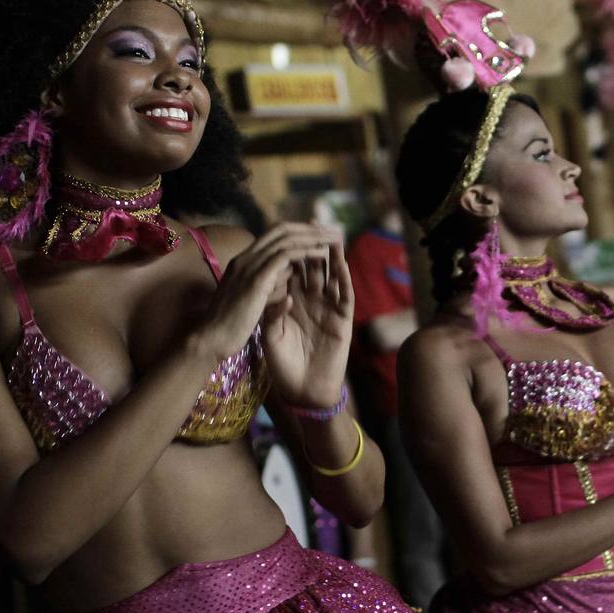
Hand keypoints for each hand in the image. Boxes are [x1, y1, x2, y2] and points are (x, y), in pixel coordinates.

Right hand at [195, 225, 333, 362]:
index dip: (298, 231)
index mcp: (243, 261)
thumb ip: (268, 280)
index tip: (318, 234)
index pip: (273, 234)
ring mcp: (249, 266)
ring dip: (312, 236)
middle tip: (332, 229)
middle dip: (309, 228)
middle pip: (281, 229)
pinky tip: (323, 254)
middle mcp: (245, 257)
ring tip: (334, 237)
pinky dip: (306, 252)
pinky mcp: (257, 279)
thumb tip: (289, 270)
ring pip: (286, 238)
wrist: (211, 339)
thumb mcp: (251, 296)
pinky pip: (286, 256)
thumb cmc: (229, 324)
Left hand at [260, 223, 354, 407]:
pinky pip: (344, 294)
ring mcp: (328, 308)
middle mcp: (310, 300)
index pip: (291, 268)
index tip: (284, 228)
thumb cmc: (283, 365)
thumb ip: (271, 310)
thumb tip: (276, 286)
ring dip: (332, 254)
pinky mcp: (342, 319)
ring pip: (331, 275)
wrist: (302, 392)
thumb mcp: (269, 334)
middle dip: (312, 243)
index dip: (289, 249)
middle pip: (313, 265)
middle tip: (313, 220)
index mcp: (290, 300)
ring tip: (331, 232)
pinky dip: (343, 277)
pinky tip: (340, 262)